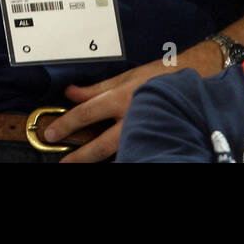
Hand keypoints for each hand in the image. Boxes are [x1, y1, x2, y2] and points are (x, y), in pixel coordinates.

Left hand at [45, 60, 169, 162]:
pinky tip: (115, 163)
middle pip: (99, 145)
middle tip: (63, 163)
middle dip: (79, 157)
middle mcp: (132, 118)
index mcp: (121, 99)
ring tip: (84, 168)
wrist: (193, 80)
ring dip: (100, 165)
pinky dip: (124, 160)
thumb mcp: (125, 76)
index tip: (51, 134)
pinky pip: (137, 155)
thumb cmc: (160, 75)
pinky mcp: (156, 141)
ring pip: (118, 156)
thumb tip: (71, 92)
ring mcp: (145, 133)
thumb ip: (97, 88)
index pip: (86, 114)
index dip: (66, 125)